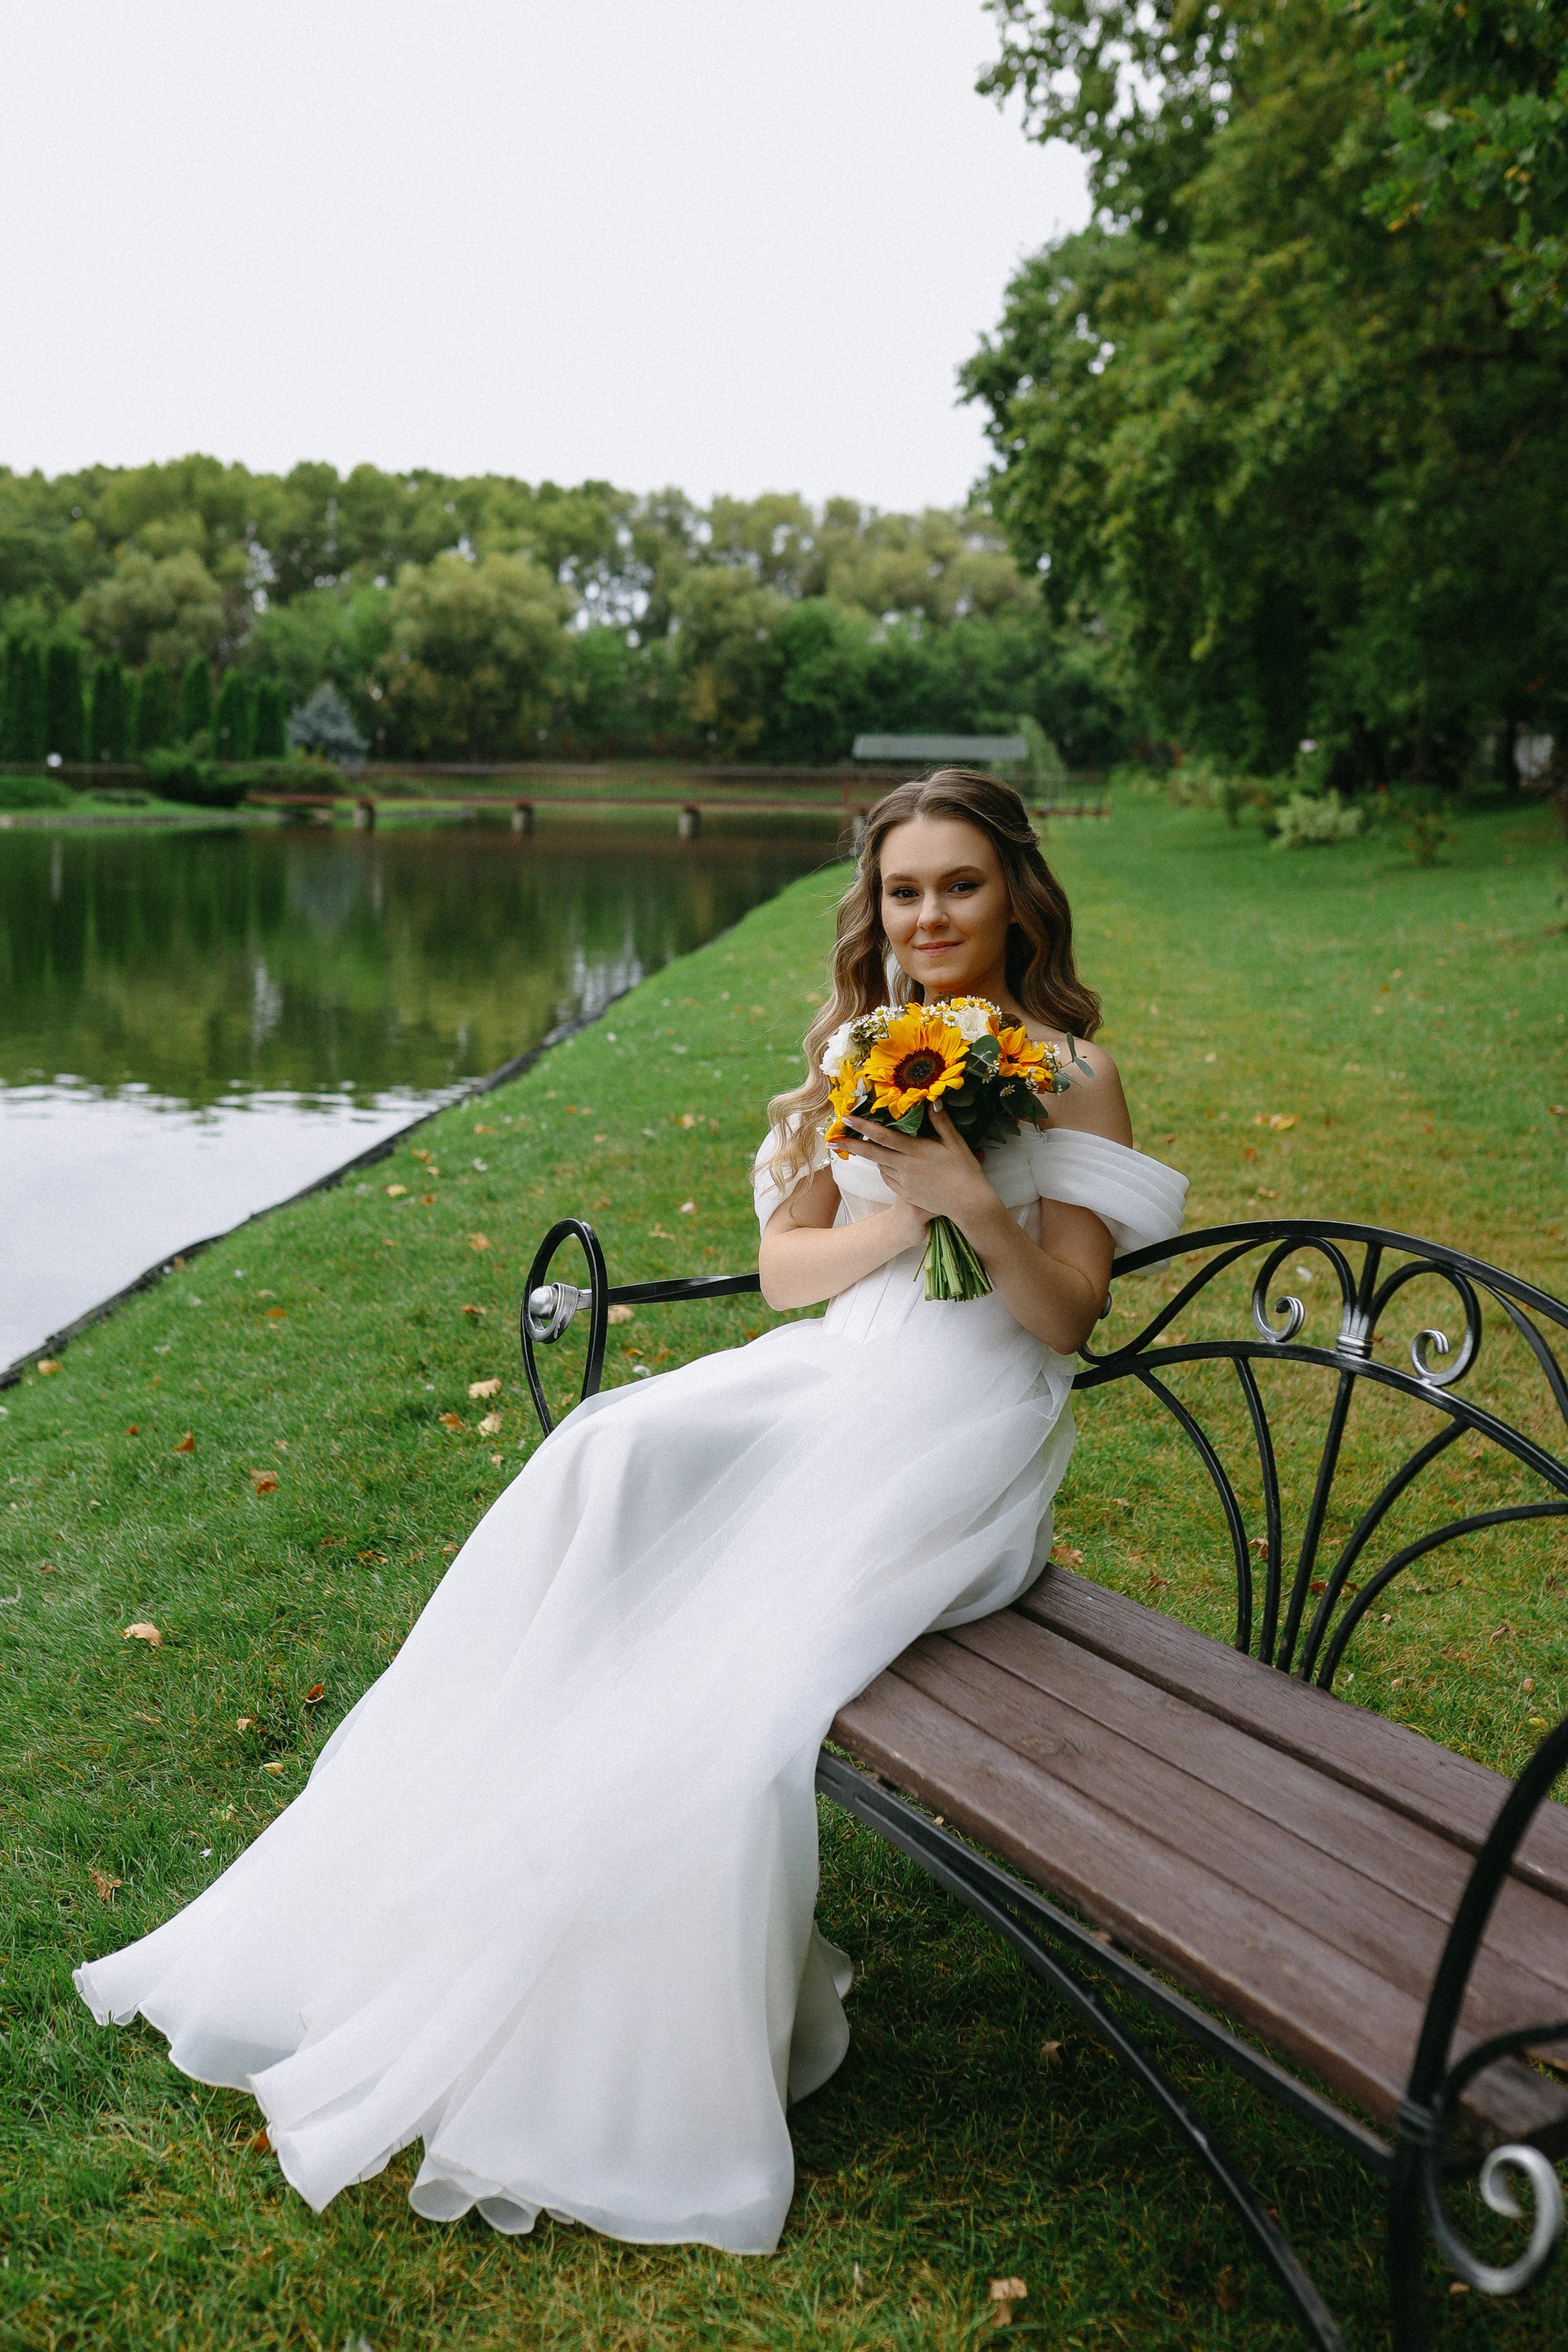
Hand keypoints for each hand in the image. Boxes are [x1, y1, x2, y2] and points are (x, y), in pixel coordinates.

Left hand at [837, 1107, 1001, 1230]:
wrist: (968, 1203)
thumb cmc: (965, 1171)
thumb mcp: (955, 1143)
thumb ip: (941, 1122)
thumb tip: (933, 1101)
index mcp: (915, 1151)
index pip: (883, 1136)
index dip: (863, 1127)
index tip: (846, 1119)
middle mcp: (905, 1167)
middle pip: (872, 1153)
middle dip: (850, 1145)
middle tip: (831, 1140)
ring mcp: (904, 1183)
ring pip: (881, 1166)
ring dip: (872, 1156)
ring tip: (862, 1147)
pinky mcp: (906, 1194)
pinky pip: (889, 1179)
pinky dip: (885, 1170)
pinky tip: (887, 1165)